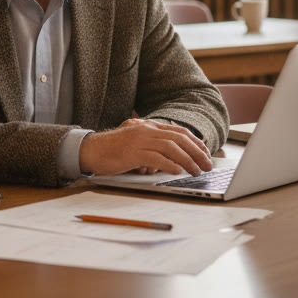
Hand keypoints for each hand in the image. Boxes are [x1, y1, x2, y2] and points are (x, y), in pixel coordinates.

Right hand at [78, 118, 211, 176]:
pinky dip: (169, 164)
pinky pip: (155, 157)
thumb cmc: (113, 149)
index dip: (195, 143)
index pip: (179, 132)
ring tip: (196, 171)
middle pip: (178, 139)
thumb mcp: (136, 142)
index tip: (206, 154)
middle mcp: (145, 130)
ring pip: (170, 148)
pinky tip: (178, 171)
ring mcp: (138, 141)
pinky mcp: (131, 153)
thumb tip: (173, 157)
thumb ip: (153, 144)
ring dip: (187, 160)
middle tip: (207, 165)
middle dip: (197, 152)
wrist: (90, 150)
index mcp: (148, 126)